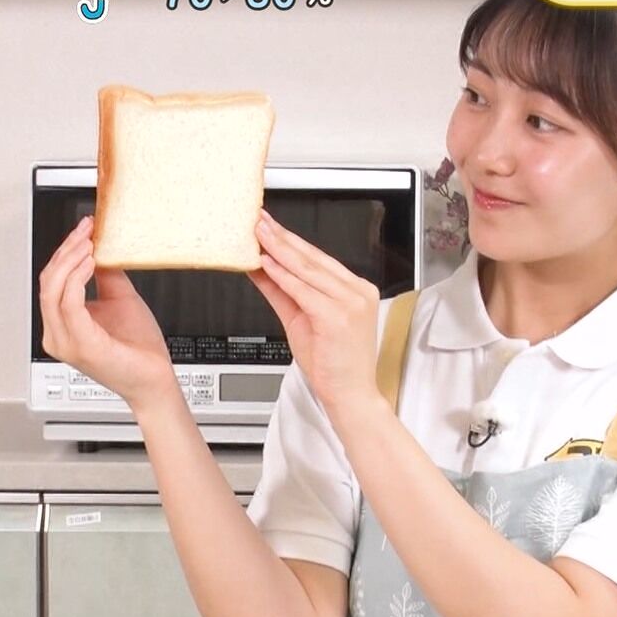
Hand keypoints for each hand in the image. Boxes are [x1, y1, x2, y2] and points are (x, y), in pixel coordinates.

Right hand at [38, 216, 179, 414]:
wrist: (154, 379)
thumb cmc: (138, 350)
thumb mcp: (120, 299)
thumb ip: (106, 275)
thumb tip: (100, 248)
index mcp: (62, 325)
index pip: (52, 281)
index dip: (65, 251)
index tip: (83, 229)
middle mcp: (58, 335)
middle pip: (48, 282)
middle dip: (66, 250)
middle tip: (85, 230)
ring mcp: (66, 342)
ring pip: (53, 290)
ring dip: (70, 260)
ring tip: (89, 244)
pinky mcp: (82, 344)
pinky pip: (70, 303)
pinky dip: (78, 278)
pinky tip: (92, 263)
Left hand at [248, 208, 380, 412]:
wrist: (349, 395)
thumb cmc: (332, 363)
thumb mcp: (301, 318)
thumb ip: (281, 290)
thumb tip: (259, 267)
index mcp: (355, 289)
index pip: (318, 258)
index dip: (291, 240)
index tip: (270, 227)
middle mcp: (358, 291)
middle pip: (312, 258)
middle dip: (282, 237)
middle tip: (259, 221)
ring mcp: (351, 302)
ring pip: (308, 269)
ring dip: (279, 249)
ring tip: (259, 235)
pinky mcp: (339, 316)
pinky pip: (304, 291)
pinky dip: (283, 276)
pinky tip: (267, 264)